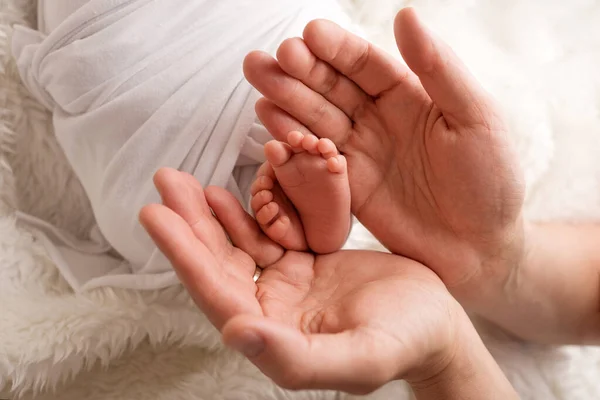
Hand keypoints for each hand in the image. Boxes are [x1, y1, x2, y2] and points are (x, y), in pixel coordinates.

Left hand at [139, 168, 463, 393]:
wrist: (437, 322)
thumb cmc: (407, 343)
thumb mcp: (360, 356)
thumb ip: (298, 356)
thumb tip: (234, 334)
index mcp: (275, 338)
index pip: (218, 294)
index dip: (185, 255)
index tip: (155, 214)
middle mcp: (271, 313)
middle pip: (219, 264)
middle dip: (189, 224)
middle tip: (165, 180)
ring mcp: (287, 287)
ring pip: (238, 246)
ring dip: (210, 215)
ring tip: (183, 180)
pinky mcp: (304, 264)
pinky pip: (267, 234)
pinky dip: (248, 212)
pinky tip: (228, 191)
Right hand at [243, 8, 525, 301]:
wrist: (479, 249)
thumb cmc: (490, 181)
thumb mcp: (476, 118)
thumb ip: (439, 68)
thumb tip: (405, 14)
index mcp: (410, 95)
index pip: (366, 64)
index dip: (338, 49)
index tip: (310, 34)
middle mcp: (379, 119)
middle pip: (332, 87)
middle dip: (299, 71)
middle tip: (268, 57)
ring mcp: (360, 152)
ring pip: (316, 118)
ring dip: (286, 99)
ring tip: (258, 81)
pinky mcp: (346, 186)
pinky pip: (313, 158)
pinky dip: (291, 139)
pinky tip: (269, 120)